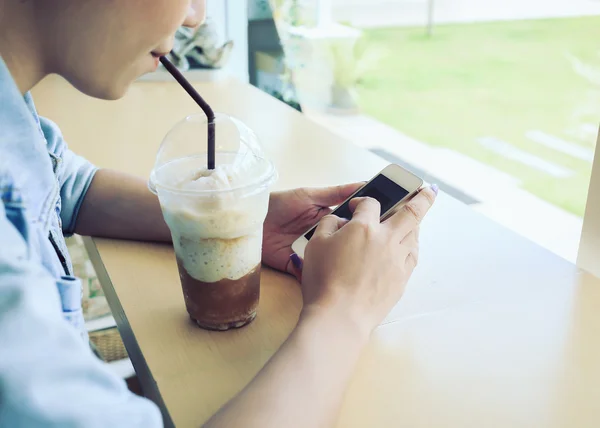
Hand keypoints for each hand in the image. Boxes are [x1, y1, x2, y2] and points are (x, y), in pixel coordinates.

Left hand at [262, 184, 361, 279]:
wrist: (253, 220)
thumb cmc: (280, 204)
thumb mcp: (310, 195)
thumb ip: (336, 193)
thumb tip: (364, 184)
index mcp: (328, 221)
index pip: (350, 226)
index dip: (362, 229)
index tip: (378, 229)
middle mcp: (322, 239)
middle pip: (342, 247)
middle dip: (352, 250)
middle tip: (367, 252)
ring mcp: (310, 254)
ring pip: (329, 262)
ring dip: (336, 264)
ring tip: (351, 266)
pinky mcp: (297, 266)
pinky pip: (310, 273)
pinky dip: (316, 274)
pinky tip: (328, 274)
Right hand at [300, 186, 436, 336]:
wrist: (340, 316)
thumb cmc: (324, 280)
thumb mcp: (315, 244)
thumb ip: (328, 224)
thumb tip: (340, 219)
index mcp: (363, 227)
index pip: (369, 203)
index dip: (362, 201)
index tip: (356, 206)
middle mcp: (386, 239)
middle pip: (411, 212)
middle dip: (422, 198)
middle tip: (429, 190)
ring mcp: (397, 260)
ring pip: (414, 235)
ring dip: (416, 224)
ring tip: (416, 219)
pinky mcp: (401, 279)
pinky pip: (412, 256)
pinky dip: (412, 246)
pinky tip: (410, 246)